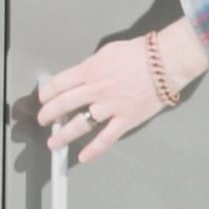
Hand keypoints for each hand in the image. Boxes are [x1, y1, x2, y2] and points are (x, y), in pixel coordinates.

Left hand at [36, 19, 208, 162]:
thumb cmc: (138, 53)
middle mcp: (96, 90)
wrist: (166, 62)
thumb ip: (91, 66)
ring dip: (64, 135)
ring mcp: (111, 107)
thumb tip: (79, 77)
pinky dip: (94, 150)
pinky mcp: (126, 120)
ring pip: (81, 124)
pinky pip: (107, 138)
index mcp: (90, 71)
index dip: (46, 93)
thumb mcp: (107, 52)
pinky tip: (83, 157)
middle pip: (64, 104)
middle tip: (43, 120)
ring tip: (53, 143)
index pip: (59, 84)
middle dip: (49, 114)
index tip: (42, 99)